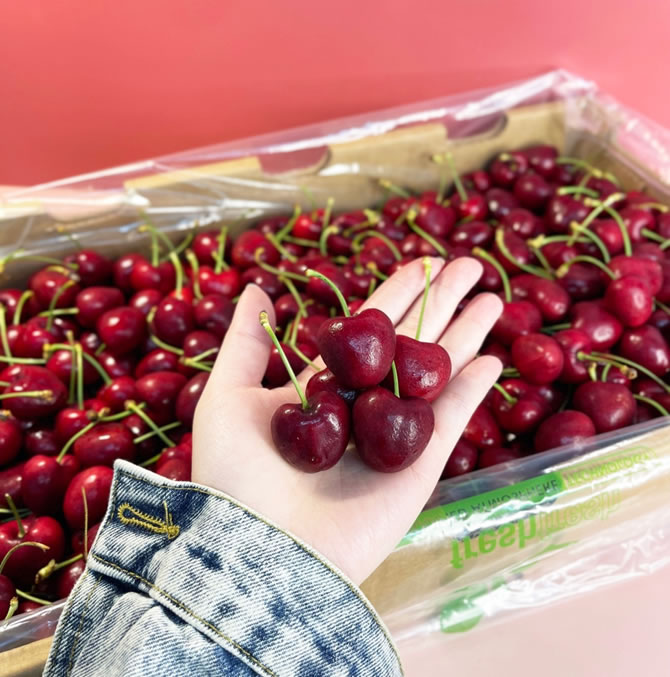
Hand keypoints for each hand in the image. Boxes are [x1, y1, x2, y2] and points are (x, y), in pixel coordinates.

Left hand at [192, 257, 502, 583]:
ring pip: (438, 374)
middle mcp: (364, 405)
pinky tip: (492, 359)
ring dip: (465, 336)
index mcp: (325, 386)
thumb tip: (259, 287)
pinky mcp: (418, 466)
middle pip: (411, 342)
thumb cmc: (236, 472)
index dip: (397, 294)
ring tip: (491, 299)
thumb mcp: (227, 396)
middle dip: (439, 303)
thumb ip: (247, 342)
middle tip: (467, 265)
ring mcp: (394, 435)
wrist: (262, 548)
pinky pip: (452, 420)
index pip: (370, 329)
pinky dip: (472, 391)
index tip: (422, 264)